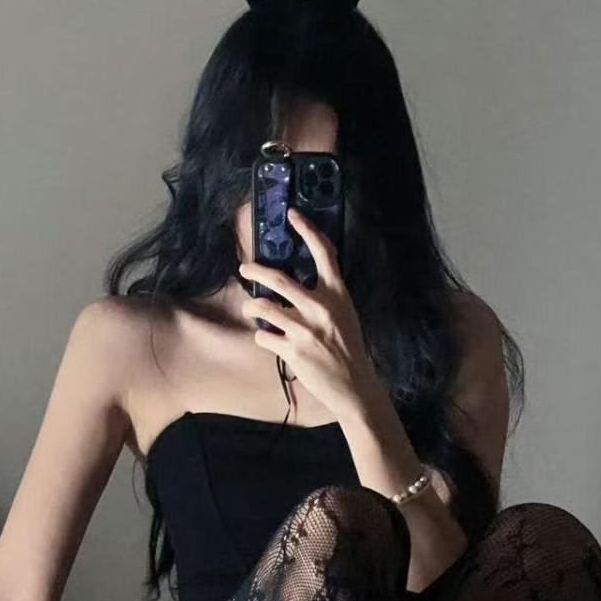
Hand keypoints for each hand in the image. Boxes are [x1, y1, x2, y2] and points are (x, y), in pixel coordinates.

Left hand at [239, 208, 380, 422]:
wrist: (355, 386)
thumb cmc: (350, 349)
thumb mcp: (346, 315)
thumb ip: (326, 297)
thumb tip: (297, 283)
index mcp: (337, 294)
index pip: (323, 253)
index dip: (307, 230)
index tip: (292, 215)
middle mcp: (320, 307)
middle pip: (277, 279)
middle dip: (254, 271)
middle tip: (244, 269)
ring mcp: (304, 330)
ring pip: (262, 308)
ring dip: (252, 308)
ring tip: (252, 310)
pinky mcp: (292, 351)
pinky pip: (263, 337)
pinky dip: (263, 337)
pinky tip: (271, 341)